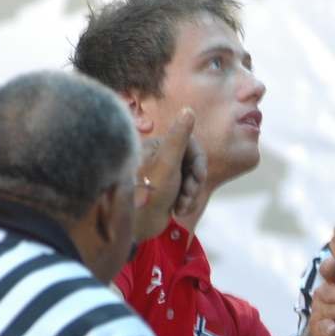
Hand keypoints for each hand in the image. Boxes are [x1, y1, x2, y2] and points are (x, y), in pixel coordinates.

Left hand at [133, 108, 207, 240]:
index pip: (191, 145)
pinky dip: (186, 203)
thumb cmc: (149, 191)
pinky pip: (186, 193)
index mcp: (158, 147)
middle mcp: (160, 158)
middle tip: (188, 193)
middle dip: (194, 182)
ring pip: (191, 180)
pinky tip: (178, 211)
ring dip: (190, 195)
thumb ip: (179, 136)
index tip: (199, 176)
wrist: (135, 225)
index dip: (199, 161)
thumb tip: (188, 109)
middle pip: (193, 164)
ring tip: (181, 206)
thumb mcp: (168, 162)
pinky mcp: (166, 193)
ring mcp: (164, 177)